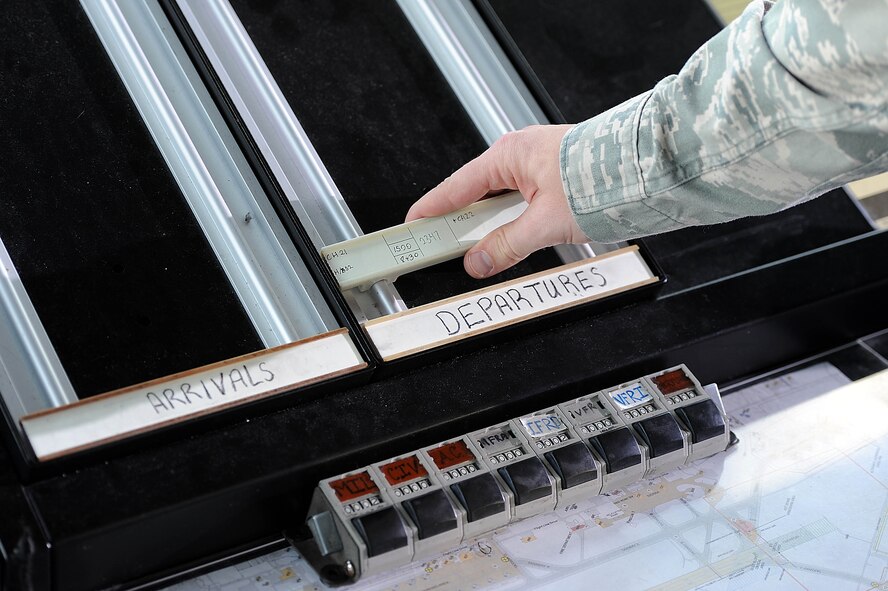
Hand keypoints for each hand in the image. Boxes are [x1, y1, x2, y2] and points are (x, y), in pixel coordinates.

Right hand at [406, 125, 588, 278]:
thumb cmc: (601, 179)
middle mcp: (522, 154)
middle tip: (441, 246)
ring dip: (492, 224)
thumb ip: (507, 245)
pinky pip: (522, 200)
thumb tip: (479, 261)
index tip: (414, 223)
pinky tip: (512, 238)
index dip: (433, 208)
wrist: (646, 170)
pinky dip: (513, 220)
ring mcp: (540, 164)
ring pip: (502, 199)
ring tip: (479, 250)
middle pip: (478, 194)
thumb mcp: (545, 223)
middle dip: (461, 221)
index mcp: (510, 155)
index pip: (457, 186)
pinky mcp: (557, 176)